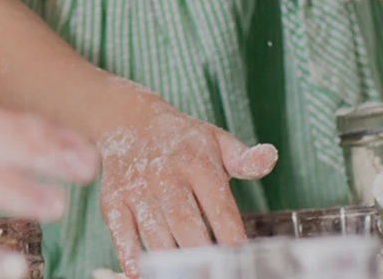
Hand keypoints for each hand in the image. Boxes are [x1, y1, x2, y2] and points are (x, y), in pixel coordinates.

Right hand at [96, 92, 276, 276]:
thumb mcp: (217, 141)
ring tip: (184, 275)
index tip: (241, 258)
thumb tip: (269, 157)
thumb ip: (245, 158)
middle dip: (200, 253)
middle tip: (213, 272)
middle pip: (185, 223)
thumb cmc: (181, 140)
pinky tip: (137, 270)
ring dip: (169, 258)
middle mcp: (167, 176)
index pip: (219, 207)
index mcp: (198, 164)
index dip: (231, 236)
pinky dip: (126, 249)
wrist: (128, 118)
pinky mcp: (114, 198)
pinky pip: (119, 227)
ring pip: (154, 230)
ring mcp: (138, 188)